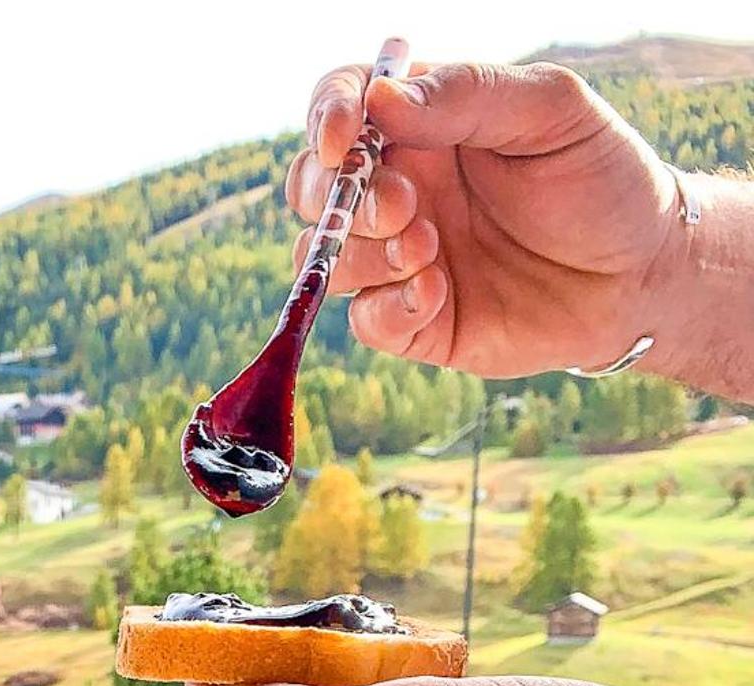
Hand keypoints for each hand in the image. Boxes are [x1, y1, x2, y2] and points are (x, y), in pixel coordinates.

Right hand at [286, 60, 683, 376]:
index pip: (341, 105)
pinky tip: (437, 293)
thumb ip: (466, 95)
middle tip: (406, 205)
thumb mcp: (551, 110)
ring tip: (432, 250)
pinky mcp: (415, 323)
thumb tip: (380, 99)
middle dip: (340, 198)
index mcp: (424, 125)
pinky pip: (364, 322)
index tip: (343, 139)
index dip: (326, 118)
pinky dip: (388, 309)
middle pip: (312, 188)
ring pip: (329, 258)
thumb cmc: (601, 178)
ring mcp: (401, 260)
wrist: (639, 274)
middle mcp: (401, 189)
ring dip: (367, 254)